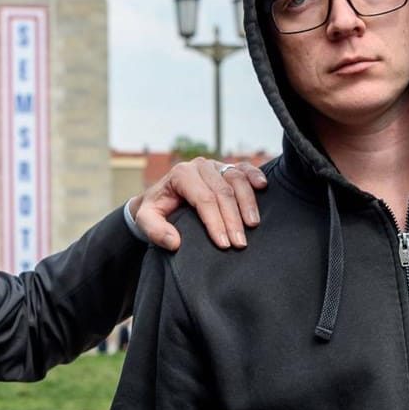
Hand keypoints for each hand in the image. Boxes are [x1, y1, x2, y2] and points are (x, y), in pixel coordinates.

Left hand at [130, 158, 266, 251]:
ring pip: (236, 179)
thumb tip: (174, 242)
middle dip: (233, 219)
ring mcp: (215, 165)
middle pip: (223, 192)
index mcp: (181, 175)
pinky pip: (244, 168)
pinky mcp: (226, 167)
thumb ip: (154, 231)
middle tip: (240, 244)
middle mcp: (200, 166)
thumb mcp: (145, 220)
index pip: (204, 199)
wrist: (160, 198)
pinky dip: (255, 175)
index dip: (215, 222)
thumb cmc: (155, 209)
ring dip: (247, 203)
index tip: (224, 244)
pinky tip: (263, 187)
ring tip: (253, 225)